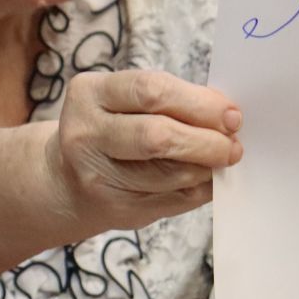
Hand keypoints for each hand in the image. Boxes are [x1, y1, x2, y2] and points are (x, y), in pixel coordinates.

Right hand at [42, 71, 241, 234]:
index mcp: (89, 94)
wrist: (65, 180)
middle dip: (206, 140)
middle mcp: (85, 134)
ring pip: (169, 173)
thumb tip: (226, 114)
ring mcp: (97, 175)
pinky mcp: (116, 208)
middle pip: (157, 135)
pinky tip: (205, 179)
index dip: (198, 103)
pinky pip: (172, 199)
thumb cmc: (109, 130)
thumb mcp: (123, 101)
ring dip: (206, 167)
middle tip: (233, 144)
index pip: (151, 90)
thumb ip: (169, 101)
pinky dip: (199, 189)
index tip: (230, 114)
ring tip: (220, 160)